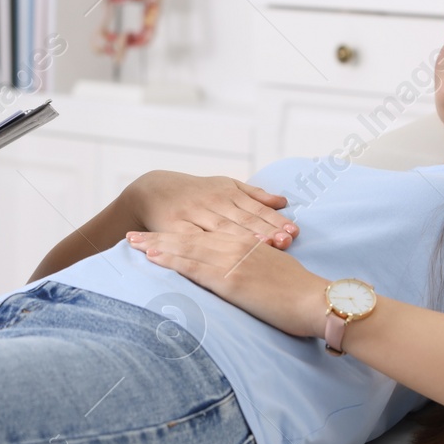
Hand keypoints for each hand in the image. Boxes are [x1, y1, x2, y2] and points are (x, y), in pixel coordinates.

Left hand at [125, 227, 327, 339]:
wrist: (321, 303)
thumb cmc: (302, 294)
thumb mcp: (275, 270)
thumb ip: (255, 265)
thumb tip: (244, 273)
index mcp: (248, 243)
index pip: (205, 236)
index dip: (177, 234)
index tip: (155, 234)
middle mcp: (237, 246)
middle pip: (189, 238)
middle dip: (159, 236)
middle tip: (132, 235)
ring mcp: (233, 260)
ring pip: (186, 248)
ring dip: (157, 245)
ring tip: (133, 243)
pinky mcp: (231, 279)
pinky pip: (194, 267)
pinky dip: (171, 260)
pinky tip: (153, 258)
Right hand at [127, 170, 298, 248]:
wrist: (151, 190)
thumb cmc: (194, 191)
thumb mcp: (224, 184)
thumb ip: (254, 195)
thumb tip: (283, 201)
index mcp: (225, 192)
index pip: (254, 209)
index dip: (274, 220)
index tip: (293, 232)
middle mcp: (210, 202)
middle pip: (242, 220)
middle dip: (264, 230)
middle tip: (285, 242)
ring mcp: (192, 215)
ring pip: (222, 229)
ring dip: (244, 239)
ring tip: (264, 248)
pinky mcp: (174, 228)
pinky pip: (193, 240)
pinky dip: (208, 248)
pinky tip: (220, 259)